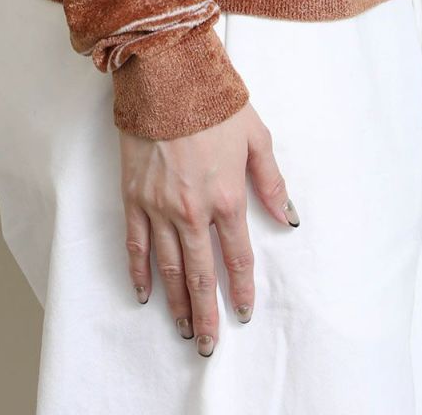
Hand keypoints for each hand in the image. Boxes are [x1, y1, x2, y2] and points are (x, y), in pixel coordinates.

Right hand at [120, 101, 299, 356]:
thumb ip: (271, 181)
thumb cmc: (214, 102)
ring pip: (170, 267)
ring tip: (183, 329)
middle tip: (209, 344)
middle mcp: (192, 210)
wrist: (167, 77)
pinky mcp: (133, 196)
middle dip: (207, 313)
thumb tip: (288, 217)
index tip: (243, 312)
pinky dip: (140, 272)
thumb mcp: (256, 136)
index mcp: (226, 196)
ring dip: (177, 302)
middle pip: (201, 274)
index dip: (241, 288)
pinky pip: (136, 244)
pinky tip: (146, 294)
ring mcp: (159, 206)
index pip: (237, 256)